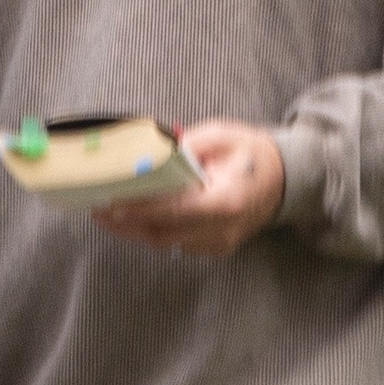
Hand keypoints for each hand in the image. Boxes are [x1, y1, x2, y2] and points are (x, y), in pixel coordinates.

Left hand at [94, 119, 284, 258]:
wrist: (287, 179)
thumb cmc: (253, 153)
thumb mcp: (222, 135)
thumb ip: (187, 145)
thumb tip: (150, 154)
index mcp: (226, 201)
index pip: (174, 210)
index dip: (140, 209)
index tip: (111, 204)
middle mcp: (222, 229)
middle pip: (164, 233)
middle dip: (127, 223)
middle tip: (96, 210)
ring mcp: (219, 243)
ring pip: (167, 242)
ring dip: (136, 229)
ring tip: (107, 215)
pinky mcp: (215, 249)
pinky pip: (177, 243)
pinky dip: (155, 230)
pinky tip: (136, 218)